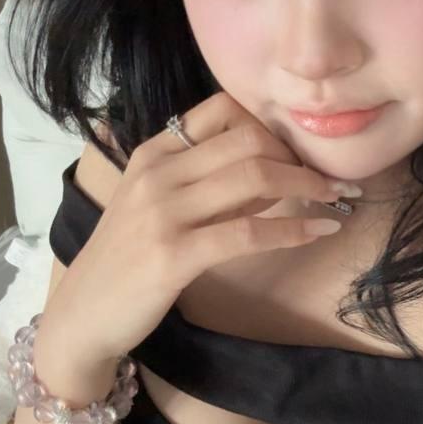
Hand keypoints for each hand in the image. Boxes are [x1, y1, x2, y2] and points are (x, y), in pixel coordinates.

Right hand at [42, 92, 350, 365]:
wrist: (84, 314)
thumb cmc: (128, 258)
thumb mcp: (160, 206)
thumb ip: (210, 184)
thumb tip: (278, 171)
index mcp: (154, 153)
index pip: (223, 109)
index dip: (273, 125)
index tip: (301, 151)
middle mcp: (158, 173)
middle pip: (248, 139)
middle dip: (301, 157)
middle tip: (332, 179)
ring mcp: (163, 212)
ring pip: (254, 177)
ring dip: (309, 186)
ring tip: (338, 199)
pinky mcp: (174, 254)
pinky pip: (248, 232)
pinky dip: (294, 229)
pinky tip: (320, 231)